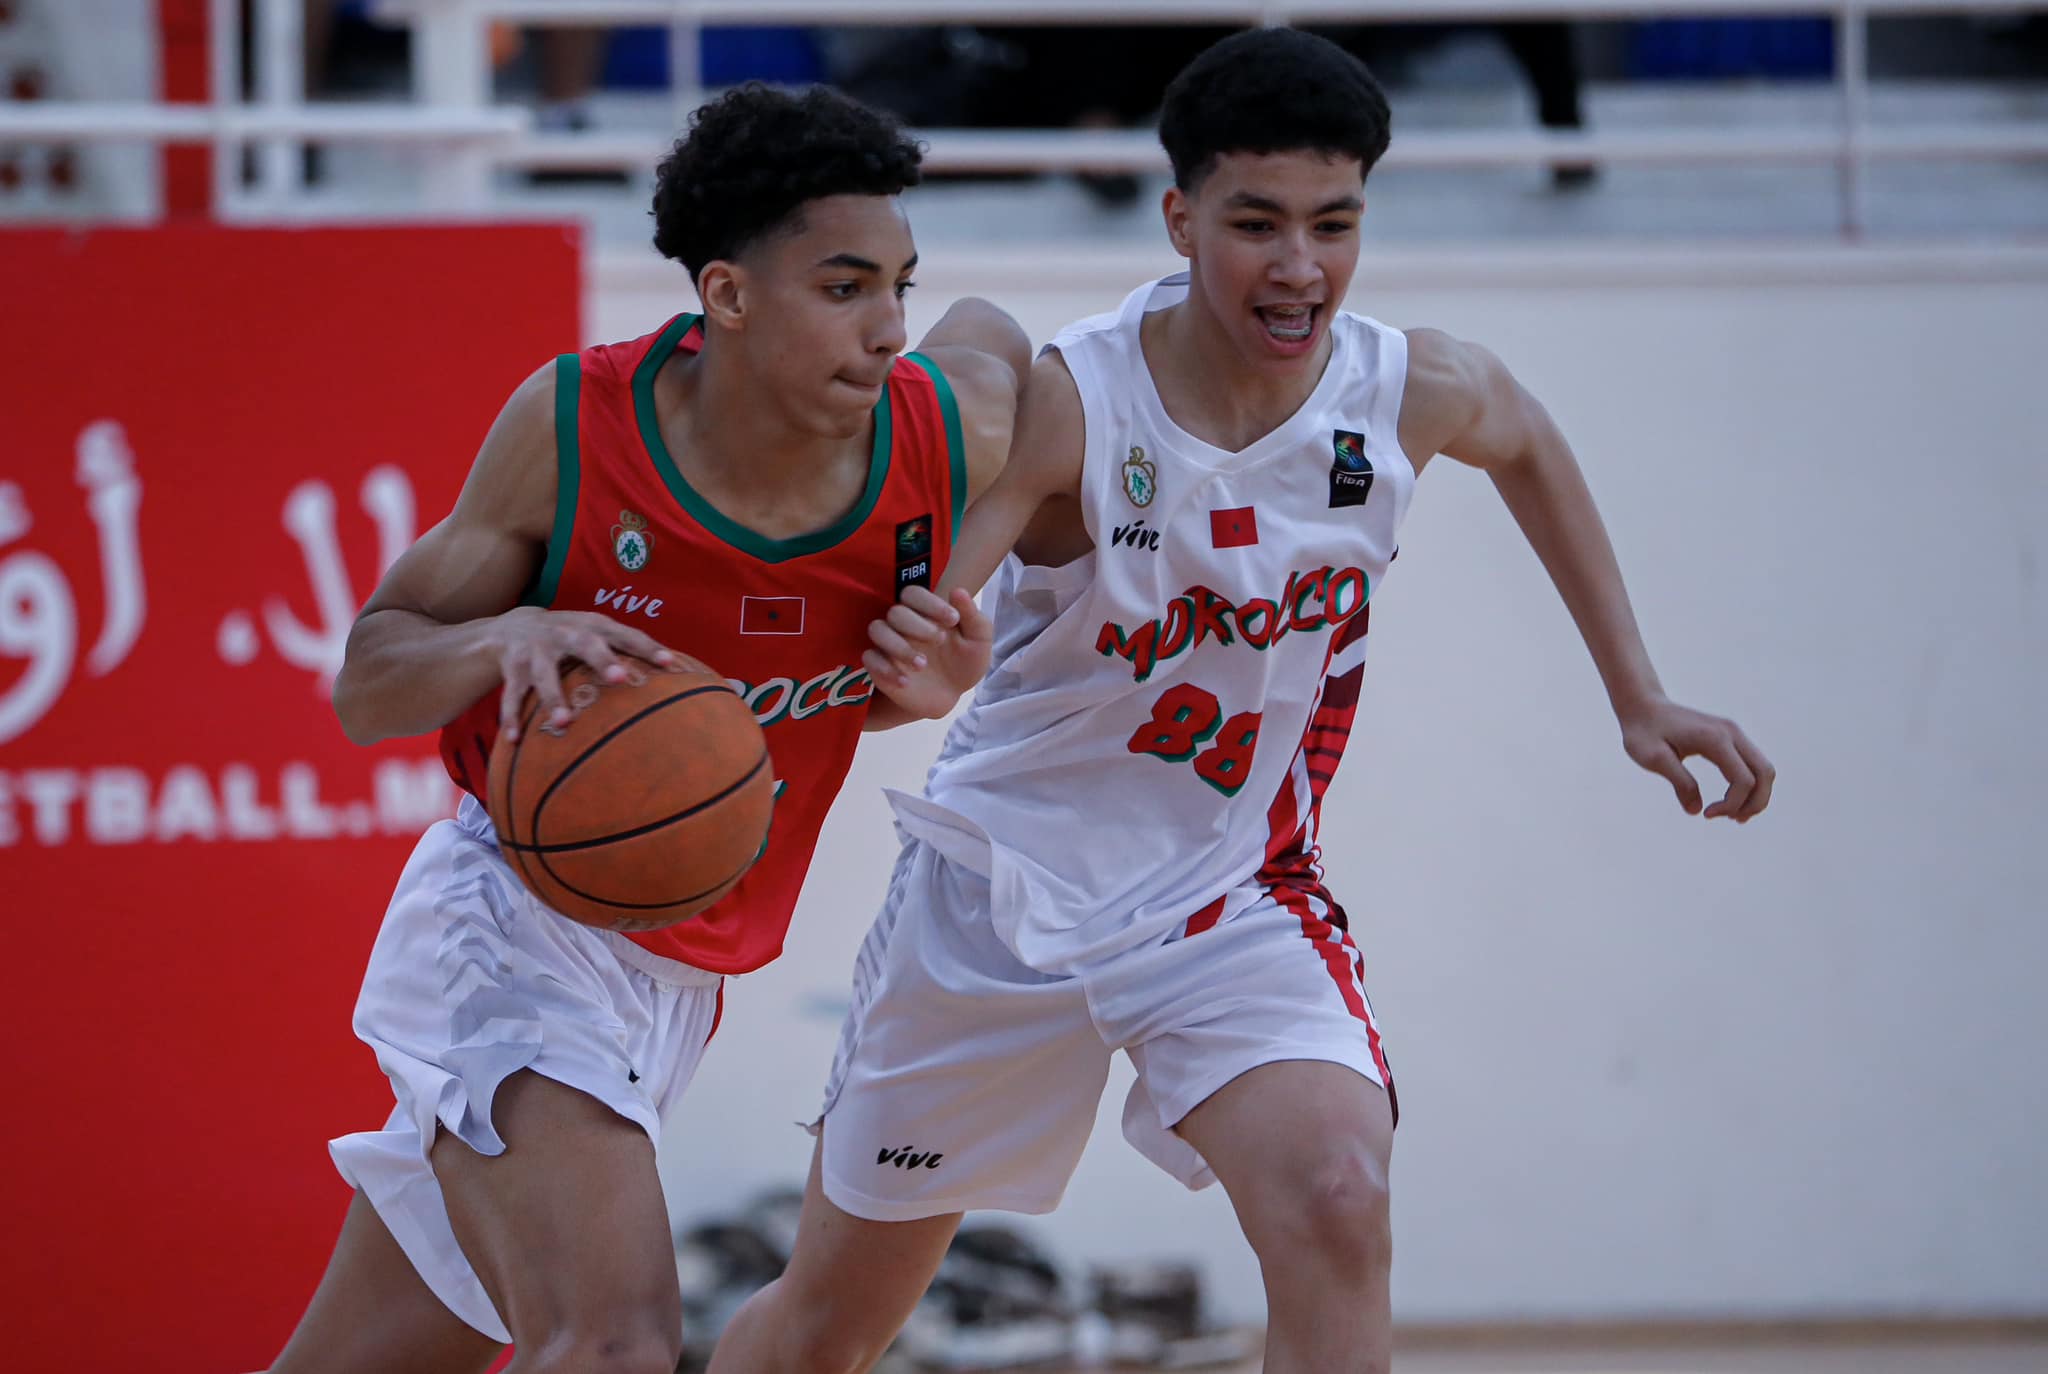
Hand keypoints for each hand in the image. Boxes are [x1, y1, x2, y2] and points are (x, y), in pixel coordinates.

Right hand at [488, 606, 701, 740]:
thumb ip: (628, 649)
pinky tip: (515, 740)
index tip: (670, 663)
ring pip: (544, 675)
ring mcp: (535, 651)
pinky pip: (512, 695)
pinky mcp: (513, 669)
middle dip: (602, 660)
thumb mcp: (596, 633)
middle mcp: (564, 633)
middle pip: (585, 645)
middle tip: (620, 678)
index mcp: (592, 625)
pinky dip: (511, 718)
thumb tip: (677, 675)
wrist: (512, 626)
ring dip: (553, 698)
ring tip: (564, 722)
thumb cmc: (572, 635)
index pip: (625, 634)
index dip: (647, 647)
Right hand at [862, 586, 993, 720]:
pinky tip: (906, 681)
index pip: (914, 593)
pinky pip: (870, 659)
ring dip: (899, 646)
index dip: (931, 603)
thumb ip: (972, 615)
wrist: (953, 695)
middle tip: (939, 640)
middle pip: (896, 611)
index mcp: (924, 611)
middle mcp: (903, 623)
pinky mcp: (879, 666)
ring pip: (877, 630)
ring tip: (923, 664)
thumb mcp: (978, 640)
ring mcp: (888, 644)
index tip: (953, 620)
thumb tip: (958, 591)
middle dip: (916, 624)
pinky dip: (885, 669)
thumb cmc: (965, 661)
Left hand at [1620, 695, 1774, 821]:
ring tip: (1733, 815)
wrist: (1643, 706)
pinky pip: (1753, 764)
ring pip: (1763, 769)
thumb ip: (1679, 782)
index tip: (1706, 814)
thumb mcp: (1653, 758)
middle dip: (1755, 803)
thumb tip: (1697, 810)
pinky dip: (1751, 785)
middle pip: (1765, 773)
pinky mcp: (1730, 737)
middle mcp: (1731, 733)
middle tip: (1732, 820)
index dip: (1731, 804)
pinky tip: (1733, 802)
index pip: (1743, 780)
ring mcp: (1733, 733)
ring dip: (1756, 796)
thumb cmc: (1643, 731)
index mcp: (1714, 739)